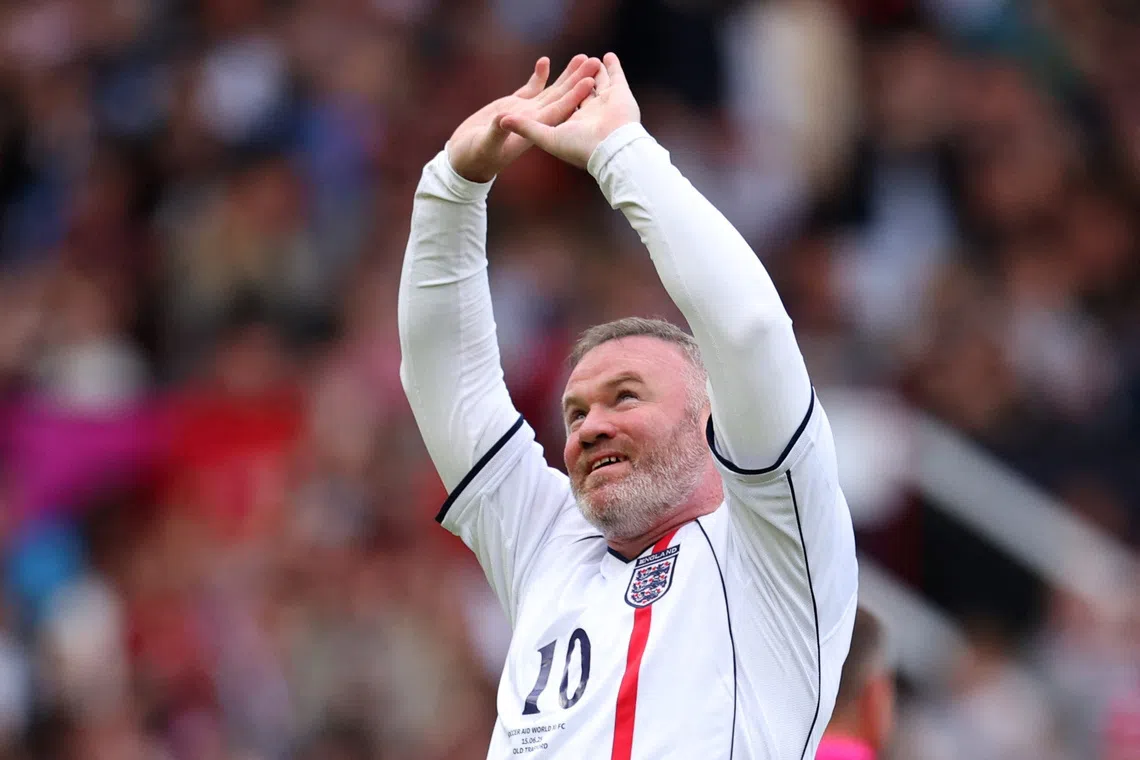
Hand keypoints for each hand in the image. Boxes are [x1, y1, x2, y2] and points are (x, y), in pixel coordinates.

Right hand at [446, 55, 600, 182]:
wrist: (466, 158)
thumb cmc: (475, 157)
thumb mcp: (485, 145)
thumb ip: (496, 133)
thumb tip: (503, 120)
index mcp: (532, 132)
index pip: (558, 112)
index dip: (573, 98)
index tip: (589, 83)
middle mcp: (534, 121)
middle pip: (561, 98)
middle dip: (578, 80)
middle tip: (595, 62)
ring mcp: (526, 113)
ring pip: (551, 91)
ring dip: (566, 76)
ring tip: (581, 57)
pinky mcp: (514, 106)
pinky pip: (531, 89)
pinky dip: (539, 76)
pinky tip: (545, 61)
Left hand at [499, 53, 639, 169]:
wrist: (612, 151)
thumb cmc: (579, 148)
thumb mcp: (546, 137)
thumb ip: (525, 127)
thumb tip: (501, 119)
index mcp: (570, 123)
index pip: (559, 101)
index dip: (554, 89)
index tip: (549, 78)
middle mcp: (588, 115)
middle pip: (579, 90)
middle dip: (576, 76)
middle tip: (576, 60)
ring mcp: (606, 105)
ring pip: (598, 83)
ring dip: (593, 71)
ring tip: (591, 58)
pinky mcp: (620, 96)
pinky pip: (616, 78)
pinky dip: (613, 68)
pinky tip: (609, 57)